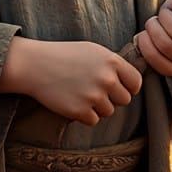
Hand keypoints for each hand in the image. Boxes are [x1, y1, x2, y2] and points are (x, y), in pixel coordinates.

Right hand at [0, 37, 142, 126]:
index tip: (120, 88)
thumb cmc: (65, 55)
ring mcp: (94, 96)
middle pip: (124, 100)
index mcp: (112, 61)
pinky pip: (93, 120)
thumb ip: (113, 64)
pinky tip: (73, 101)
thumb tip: (131, 81)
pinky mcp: (80, 110)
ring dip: (97, 107)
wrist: (35, 65)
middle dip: (112, 98)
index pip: (136, 82)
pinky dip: (84, 115)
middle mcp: (106, 79)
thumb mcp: (93, 51)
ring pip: (109, 111)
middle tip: (95, 91)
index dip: (129, 87)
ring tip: (80, 93)